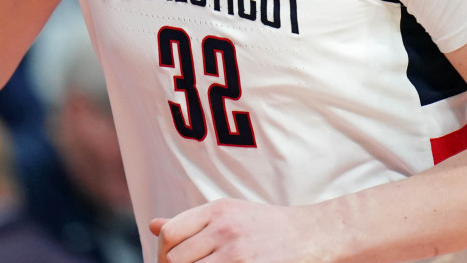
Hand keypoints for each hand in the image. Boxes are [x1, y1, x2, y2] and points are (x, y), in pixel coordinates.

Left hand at [150, 198, 325, 262]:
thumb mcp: (232, 214)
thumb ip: (193, 222)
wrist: (314, 235)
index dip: (163, 254)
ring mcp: (237, 253)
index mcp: (219, 209)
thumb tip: (153, 225)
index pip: (170, 233)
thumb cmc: (269, 227)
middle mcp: (225, 228)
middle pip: (175, 260)